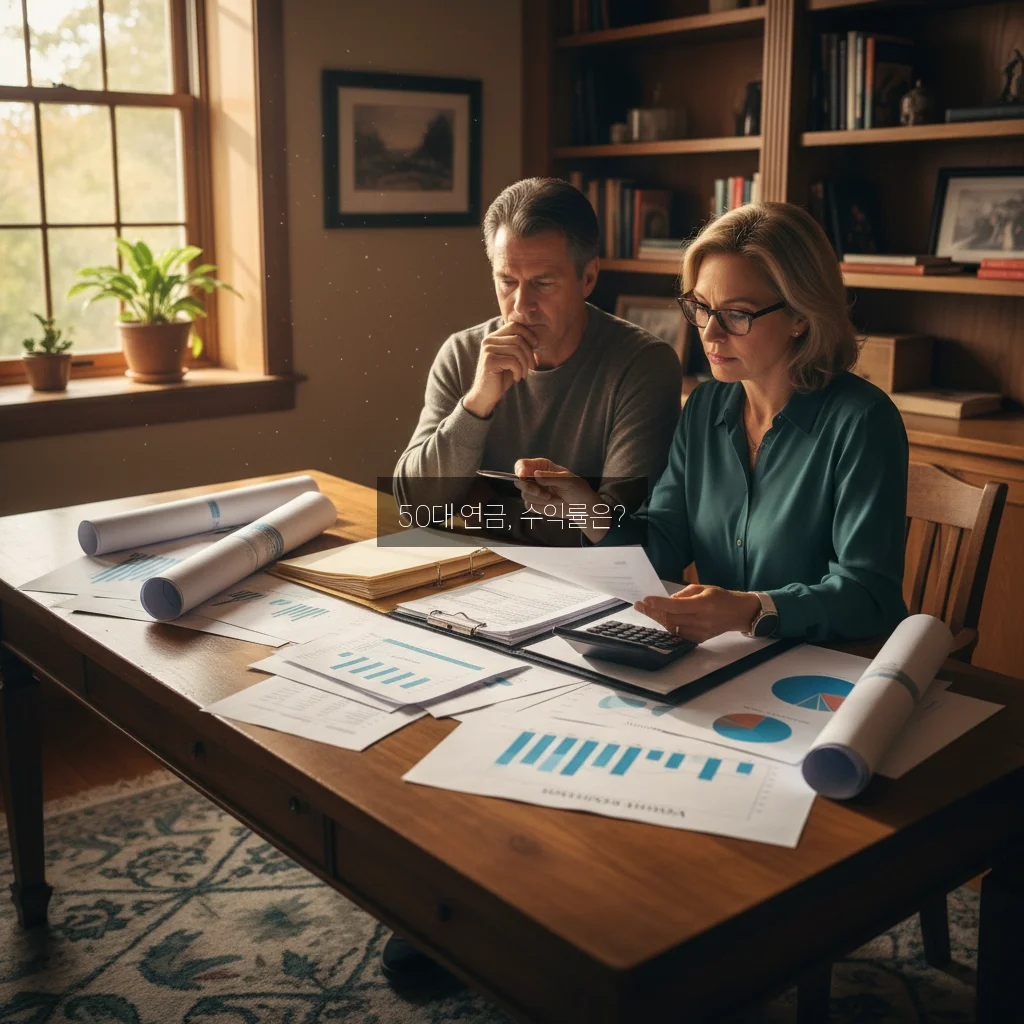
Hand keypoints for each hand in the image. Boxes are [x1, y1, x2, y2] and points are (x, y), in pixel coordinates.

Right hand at [463, 321, 539, 417]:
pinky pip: (513, 361)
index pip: (514, 326)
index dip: (528, 334)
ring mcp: (488, 350)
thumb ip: (518, 347)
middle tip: (532, 367)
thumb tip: (535, 339)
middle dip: (529, 353)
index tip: (535, 347)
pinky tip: (516, 378)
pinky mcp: (489, 361)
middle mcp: (488, 341)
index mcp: (493, 337)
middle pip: (518, 338)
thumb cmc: (501, 377)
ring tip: (523, 374)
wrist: (486, 395)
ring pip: (517, 350)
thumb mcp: (512, 359)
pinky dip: (519, 371)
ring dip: (525, 364)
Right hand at [513, 459, 611, 541]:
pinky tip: (553, 505)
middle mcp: (535, 478)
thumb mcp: (567, 480)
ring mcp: (534, 491)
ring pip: (525, 495)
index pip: (522, 464)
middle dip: (530, 489)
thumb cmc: (577, 489)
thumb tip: (536, 474)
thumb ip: (551, 477)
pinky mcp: (535, 503)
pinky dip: (541, 507)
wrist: (582, 507)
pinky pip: (529, 506)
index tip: (522, 477)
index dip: (519, 470)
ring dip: (541, 500)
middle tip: (542, 493)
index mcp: (541, 466)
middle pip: (519, 482)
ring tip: (557, 499)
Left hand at [634, 585, 761, 643]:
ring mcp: (700, 632)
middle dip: (653, 612)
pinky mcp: (699, 639)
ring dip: (659, 618)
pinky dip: (669, 625)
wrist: (738, 613)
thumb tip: (666, 601)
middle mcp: (702, 620)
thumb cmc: (720, 597)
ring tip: (649, 610)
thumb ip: (683, 594)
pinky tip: (664, 618)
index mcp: (704, 604)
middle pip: (671, 618)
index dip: (659, 604)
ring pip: (672, 627)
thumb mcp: (703, 588)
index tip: (645, 600)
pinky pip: (678, 633)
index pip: (676, 606)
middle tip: (639, 605)